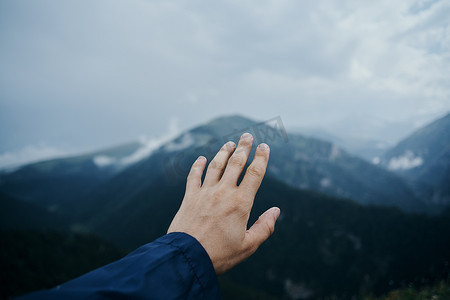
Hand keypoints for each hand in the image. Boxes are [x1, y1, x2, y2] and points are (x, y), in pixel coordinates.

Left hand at [167, 133, 279, 273]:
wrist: (187, 257)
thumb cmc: (220, 255)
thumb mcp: (248, 245)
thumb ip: (264, 227)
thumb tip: (276, 211)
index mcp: (241, 203)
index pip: (254, 174)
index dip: (261, 158)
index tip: (264, 146)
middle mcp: (223, 192)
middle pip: (235, 163)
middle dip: (243, 148)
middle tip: (247, 135)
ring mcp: (204, 193)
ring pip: (216, 166)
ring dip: (223, 153)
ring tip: (229, 144)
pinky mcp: (189, 198)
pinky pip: (193, 177)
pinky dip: (197, 166)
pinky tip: (200, 158)